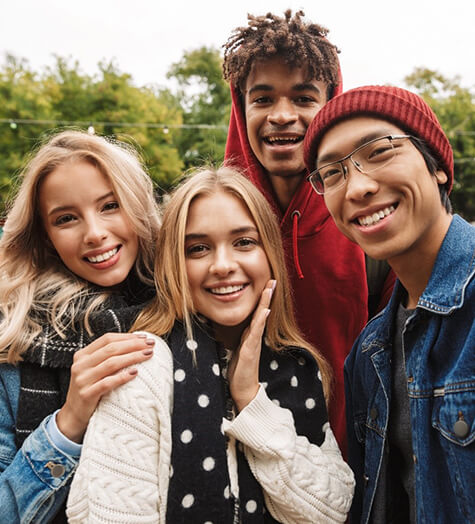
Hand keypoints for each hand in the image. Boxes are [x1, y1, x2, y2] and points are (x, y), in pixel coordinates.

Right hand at [56, 332, 154, 442]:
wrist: (73, 416)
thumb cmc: (90, 389)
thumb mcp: (94, 369)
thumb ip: (107, 356)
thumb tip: (136, 343)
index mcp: (82, 355)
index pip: (107, 339)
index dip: (127, 337)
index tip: (144, 337)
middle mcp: (80, 365)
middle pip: (111, 349)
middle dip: (133, 345)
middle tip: (150, 345)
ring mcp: (82, 380)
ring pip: (111, 363)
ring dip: (132, 357)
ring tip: (147, 355)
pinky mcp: (86, 394)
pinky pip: (107, 383)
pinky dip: (122, 377)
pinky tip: (135, 373)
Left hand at [229, 279, 274, 411]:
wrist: (243, 390)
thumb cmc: (240, 371)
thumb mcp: (239, 350)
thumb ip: (242, 338)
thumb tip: (242, 328)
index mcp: (251, 335)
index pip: (257, 313)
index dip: (262, 299)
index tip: (267, 284)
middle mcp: (254, 337)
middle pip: (262, 312)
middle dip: (267, 296)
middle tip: (272, 280)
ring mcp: (253, 343)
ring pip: (260, 319)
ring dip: (265, 303)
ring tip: (269, 289)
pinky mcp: (250, 351)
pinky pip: (255, 333)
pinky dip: (260, 322)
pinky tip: (264, 312)